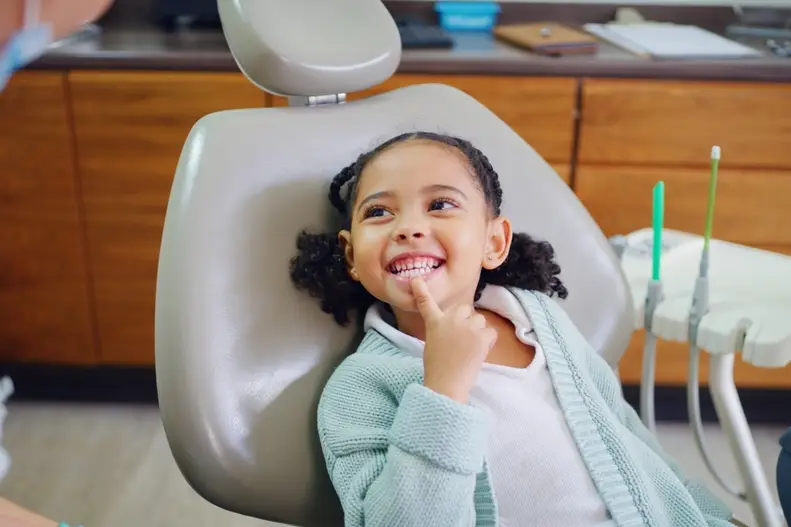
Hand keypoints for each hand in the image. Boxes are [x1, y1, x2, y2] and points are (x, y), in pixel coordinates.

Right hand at [411, 277, 496, 402]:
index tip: (417, 280)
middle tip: (463, 338)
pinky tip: (479, 353)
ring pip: (480, 319)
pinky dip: (488, 342)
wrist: (447, 383)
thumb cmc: (437, 369)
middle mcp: (450, 320)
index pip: (427, 304)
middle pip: (465, 308)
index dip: (421, 291)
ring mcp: (467, 327)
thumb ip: (441, 331)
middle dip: (467, 319)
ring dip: (478, 330)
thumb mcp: (432, 345)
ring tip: (470, 347)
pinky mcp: (481, 336)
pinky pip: (491, 332)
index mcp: (435, 323)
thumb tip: (454, 328)